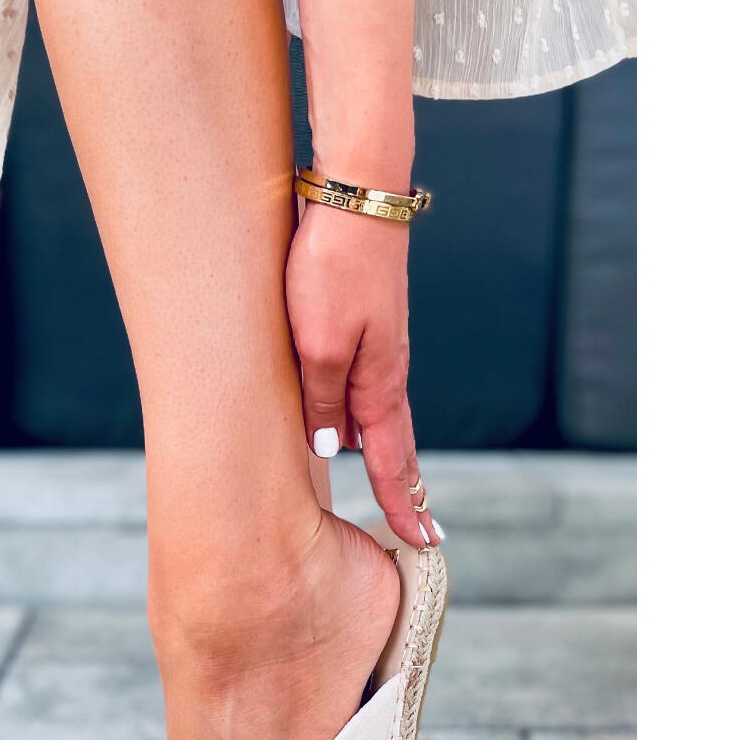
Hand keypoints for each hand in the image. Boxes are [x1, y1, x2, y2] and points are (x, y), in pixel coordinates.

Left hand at [286, 200, 439, 547]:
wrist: (356, 197)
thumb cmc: (330, 269)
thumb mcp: (316, 345)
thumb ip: (324, 401)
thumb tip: (334, 451)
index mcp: (378, 383)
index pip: (394, 460)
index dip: (403, 503)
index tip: (423, 542)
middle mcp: (384, 370)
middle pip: (394, 443)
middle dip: (404, 488)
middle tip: (418, 529)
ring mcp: (376, 346)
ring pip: (375, 416)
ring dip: (383, 456)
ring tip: (392, 490)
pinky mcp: (363, 324)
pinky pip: (361, 387)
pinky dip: (361, 419)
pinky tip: (346, 427)